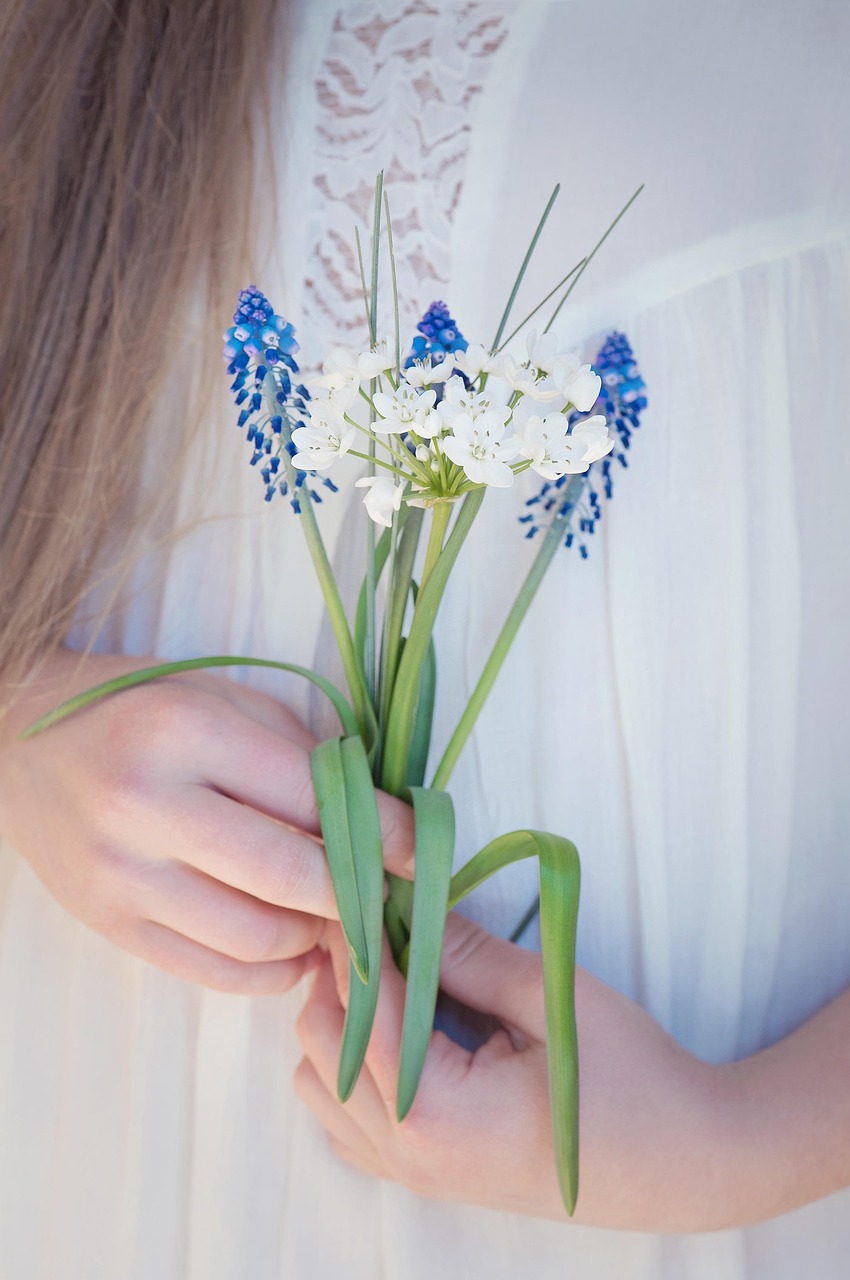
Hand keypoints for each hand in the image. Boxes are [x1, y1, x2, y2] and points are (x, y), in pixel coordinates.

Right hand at [0, 648, 412, 993]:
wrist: (19, 742)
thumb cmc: (136, 708)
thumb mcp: (222, 700)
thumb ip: (297, 755)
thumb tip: (378, 820)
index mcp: (183, 733)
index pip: (310, 797)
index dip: (382, 831)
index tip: (420, 852)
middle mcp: (146, 808)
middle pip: (289, 877)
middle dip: (356, 894)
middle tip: (387, 894)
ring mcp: (120, 876)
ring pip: (256, 937)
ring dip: (317, 937)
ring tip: (337, 918)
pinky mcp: (108, 924)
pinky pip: (210, 971)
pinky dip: (270, 971)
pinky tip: (294, 949)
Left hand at [295, 916, 743, 1231]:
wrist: (688, 1163)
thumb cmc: (634, 1081)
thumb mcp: (552, 1000)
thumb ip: (467, 954)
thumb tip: (406, 899)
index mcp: (436, 1115)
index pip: (359, 1009)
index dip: (354, 937)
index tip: (363, 881)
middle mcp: (408, 1154)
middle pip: (321, 1045)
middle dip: (341, 974)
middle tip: (381, 916)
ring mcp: (413, 1174)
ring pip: (321, 1084)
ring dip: (342, 1020)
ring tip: (396, 969)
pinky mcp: (428, 1174)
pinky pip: (350, 1119)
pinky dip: (356, 1066)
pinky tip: (407, 1027)